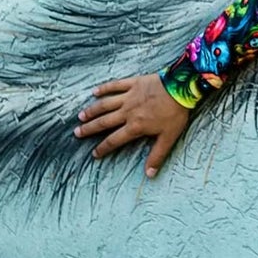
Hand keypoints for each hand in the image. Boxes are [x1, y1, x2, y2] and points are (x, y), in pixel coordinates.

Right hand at [74, 74, 189, 176]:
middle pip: (104, 122)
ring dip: (92, 111)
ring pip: (105, 105)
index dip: (103, 148)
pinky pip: (114, 86)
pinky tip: (95, 92)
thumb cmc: (175, 113)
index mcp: (135, 126)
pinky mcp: (132, 83)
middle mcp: (127, 112)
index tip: (94, 153)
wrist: (181, 88)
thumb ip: (157, 156)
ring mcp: (128, 97)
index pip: (114, 140)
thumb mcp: (169, 138)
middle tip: (77, 133)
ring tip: (81, 116)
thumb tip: (149, 174)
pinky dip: (104, 88)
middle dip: (89, 129)